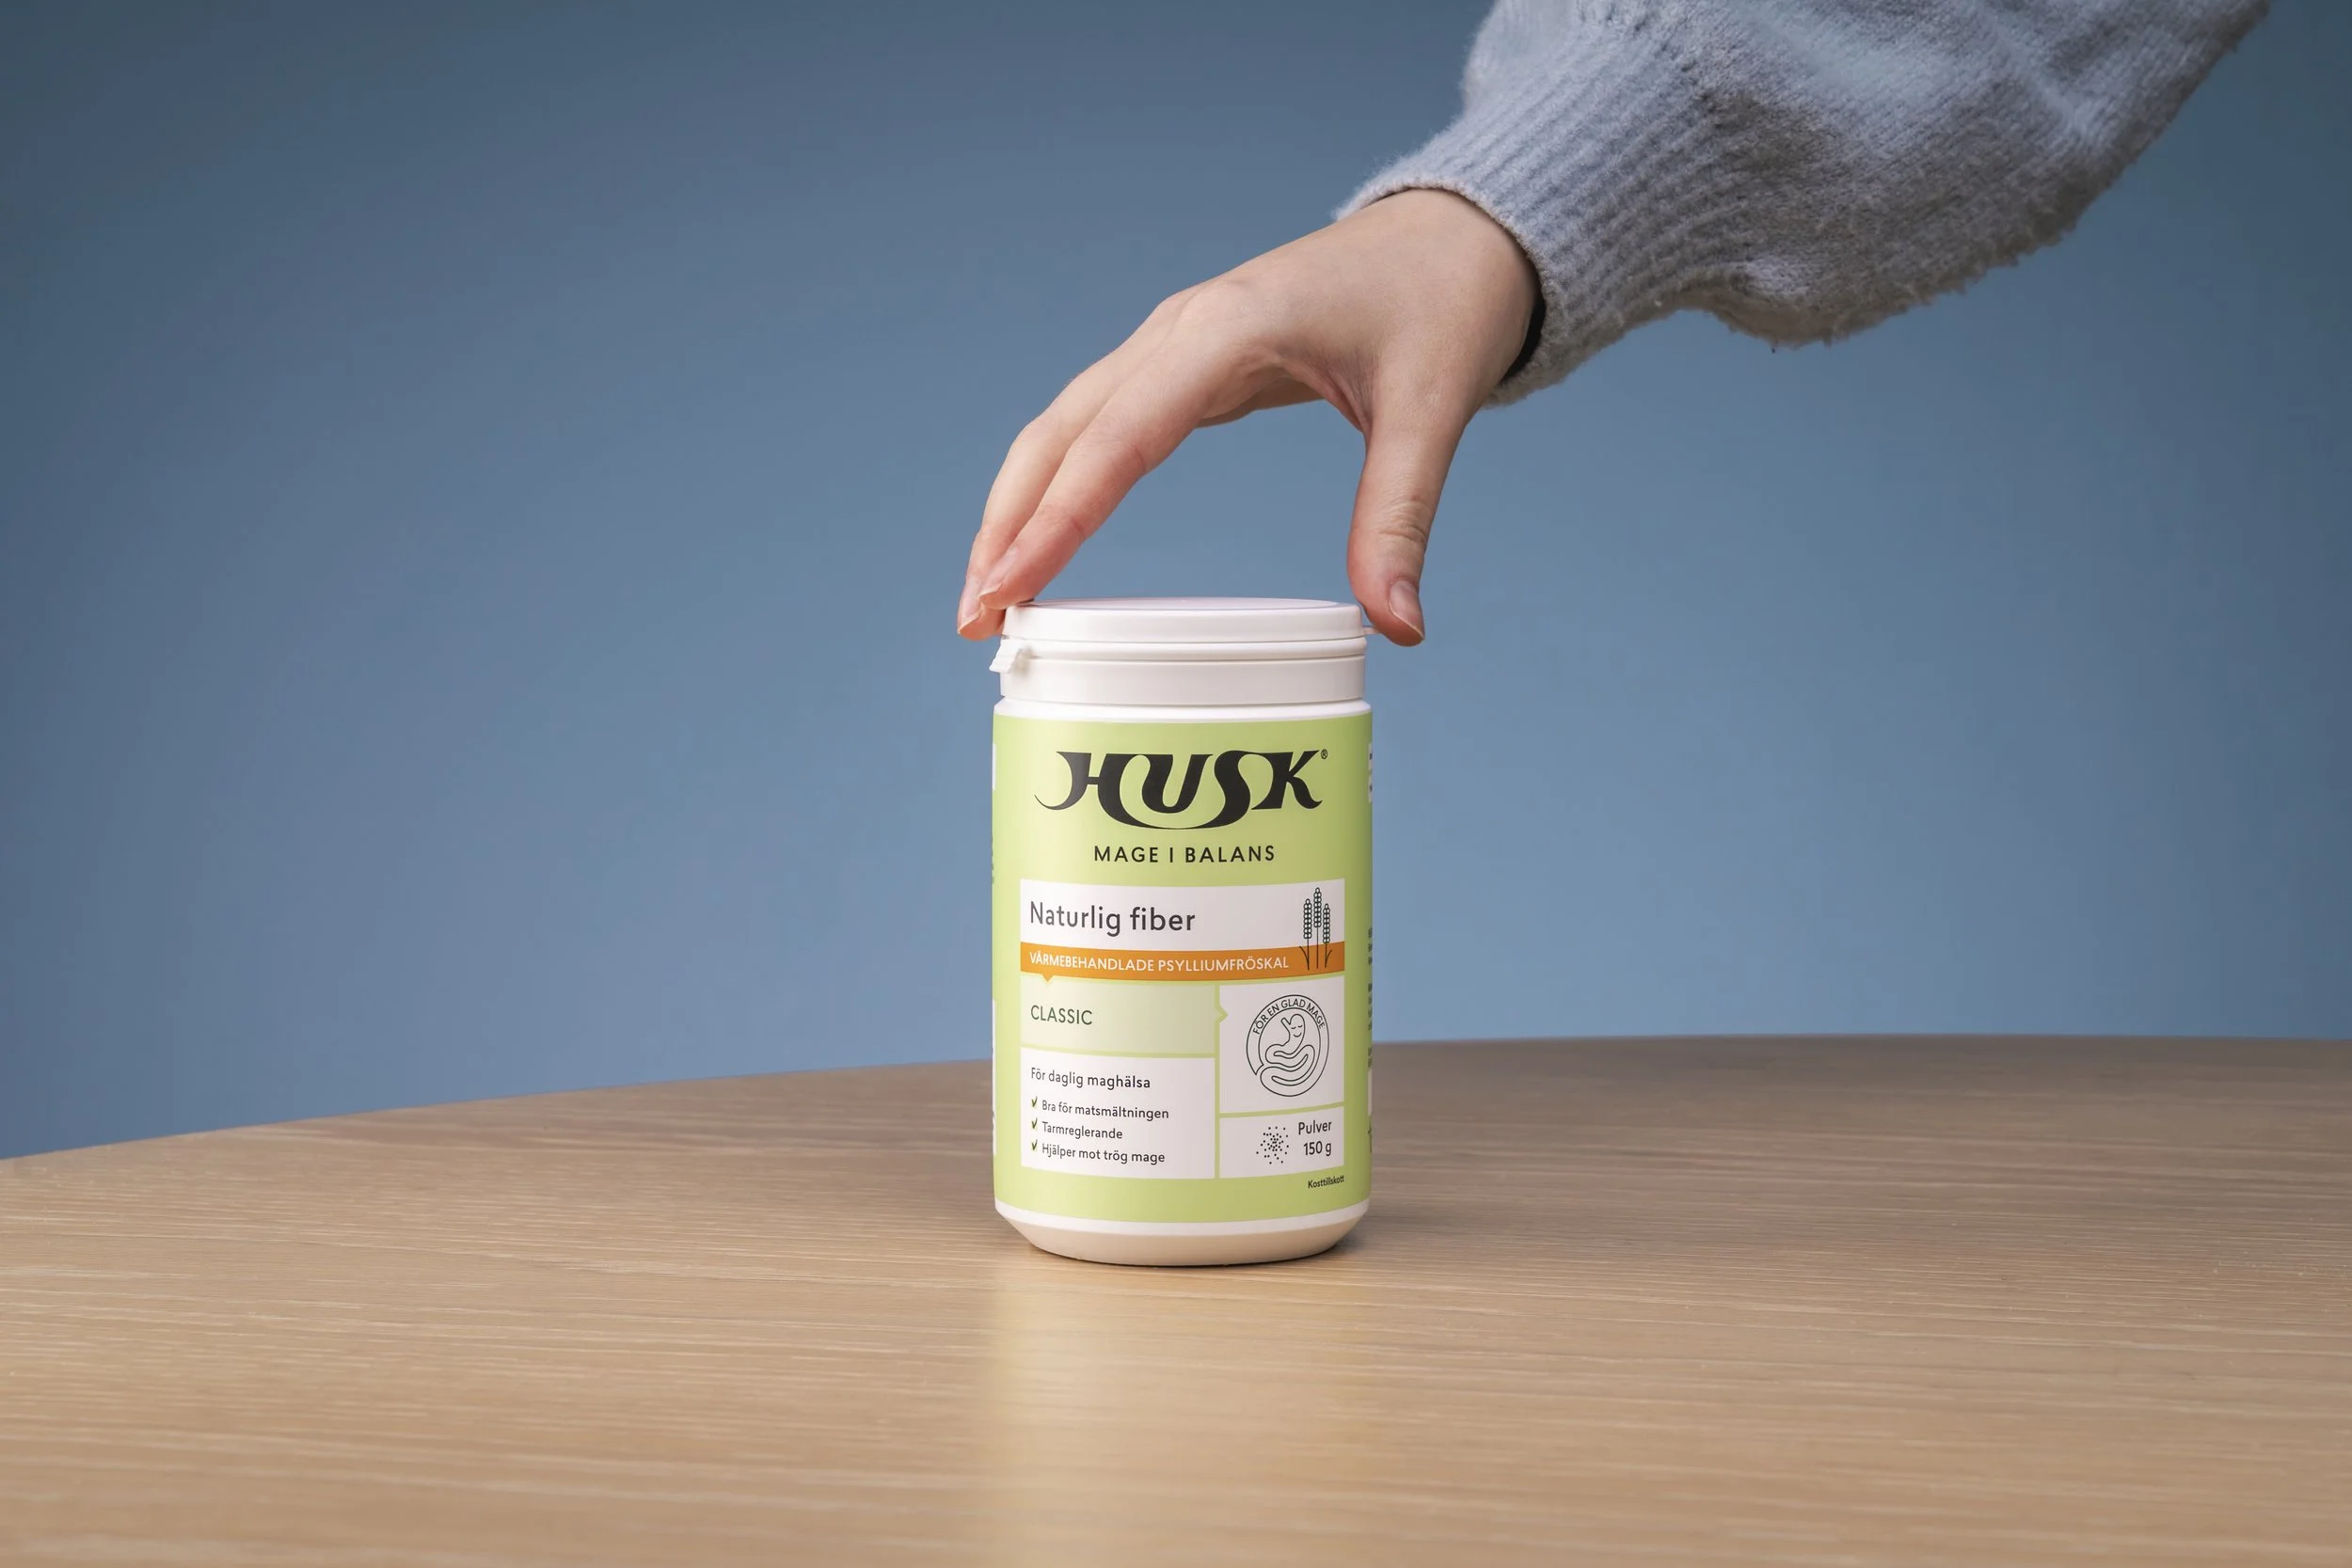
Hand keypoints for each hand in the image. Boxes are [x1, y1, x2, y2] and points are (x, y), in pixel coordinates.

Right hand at [956, 189, 1537, 645]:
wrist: (1458, 234)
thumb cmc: (1443, 302)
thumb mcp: (1431, 410)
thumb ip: (1400, 518)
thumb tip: (1397, 627)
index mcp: (1228, 330)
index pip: (1118, 437)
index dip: (1057, 517)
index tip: (1010, 586)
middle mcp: (1181, 330)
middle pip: (1061, 432)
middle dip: (1008, 524)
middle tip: (976, 619)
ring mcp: (1176, 343)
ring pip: (1066, 427)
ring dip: (1019, 506)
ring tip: (990, 596)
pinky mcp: (1186, 363)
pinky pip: (1099, 426)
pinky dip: (1059, 484)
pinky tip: (1041, 541)